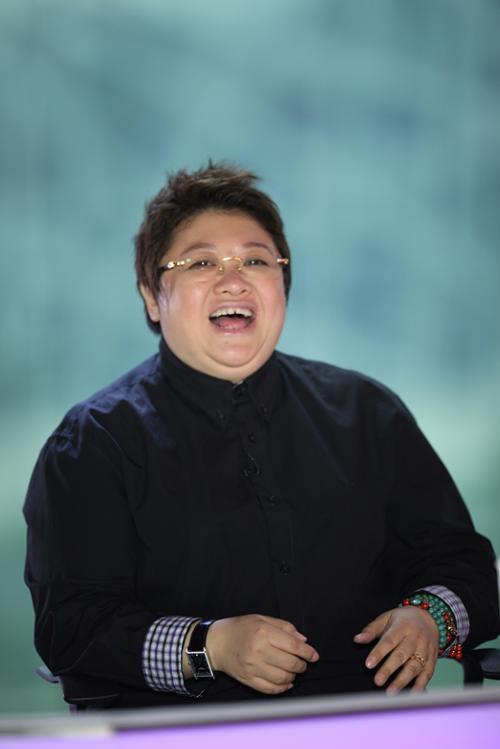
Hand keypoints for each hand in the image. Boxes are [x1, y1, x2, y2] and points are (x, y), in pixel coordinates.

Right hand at [205, 614, 319, 693]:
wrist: (216, 642)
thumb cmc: (240, 628)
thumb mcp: (261, 619)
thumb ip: (284, 626)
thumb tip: (303, 640)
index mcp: (263, 632)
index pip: (293, 645)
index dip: (307, 652)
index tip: (314, 655)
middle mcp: (258, 650)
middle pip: (290, 663)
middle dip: (302, 665)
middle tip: (303, 663)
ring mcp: (253, 667)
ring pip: (283, 678)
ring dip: (293, 676)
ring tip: (293, 671)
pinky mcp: (248, 679)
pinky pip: (270, 689)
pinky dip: (282, 688)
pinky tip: (286, 683)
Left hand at [353, 607, 438, 693]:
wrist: (428, 618)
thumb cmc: (402, 620)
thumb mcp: (386, 618)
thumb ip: (372, 630)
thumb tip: (357, 639)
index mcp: (402, 626)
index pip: (389, 641)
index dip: (378, 653)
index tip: (368, 664)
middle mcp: (416, 638)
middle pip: (402, 655)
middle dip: (389, 669)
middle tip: (377, 681)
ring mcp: (425, 650)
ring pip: (415, 666)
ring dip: (403, 680)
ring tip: (391, 692)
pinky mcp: (432, 660)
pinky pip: (427, 674)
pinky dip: (420, 686)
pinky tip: (411, 695)